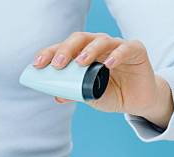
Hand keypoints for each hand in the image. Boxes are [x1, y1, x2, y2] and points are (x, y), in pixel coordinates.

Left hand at [33, 32, 173, 128]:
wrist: (136, 100)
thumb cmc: (111, 93)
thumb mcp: (89, 95)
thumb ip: (74, 93)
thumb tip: (56, 95)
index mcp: (84, 54)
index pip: (65, 48)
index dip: (50, 53)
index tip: (37, 64)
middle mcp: (99, 46)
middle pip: (80, 39)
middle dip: (66, 49)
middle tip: (57, 64)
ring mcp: (117, 46)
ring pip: (101, 41)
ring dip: (89, 50)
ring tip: (80, 63)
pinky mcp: (135, 51)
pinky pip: (125, 49)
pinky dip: (117, 55)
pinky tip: (108, 64)